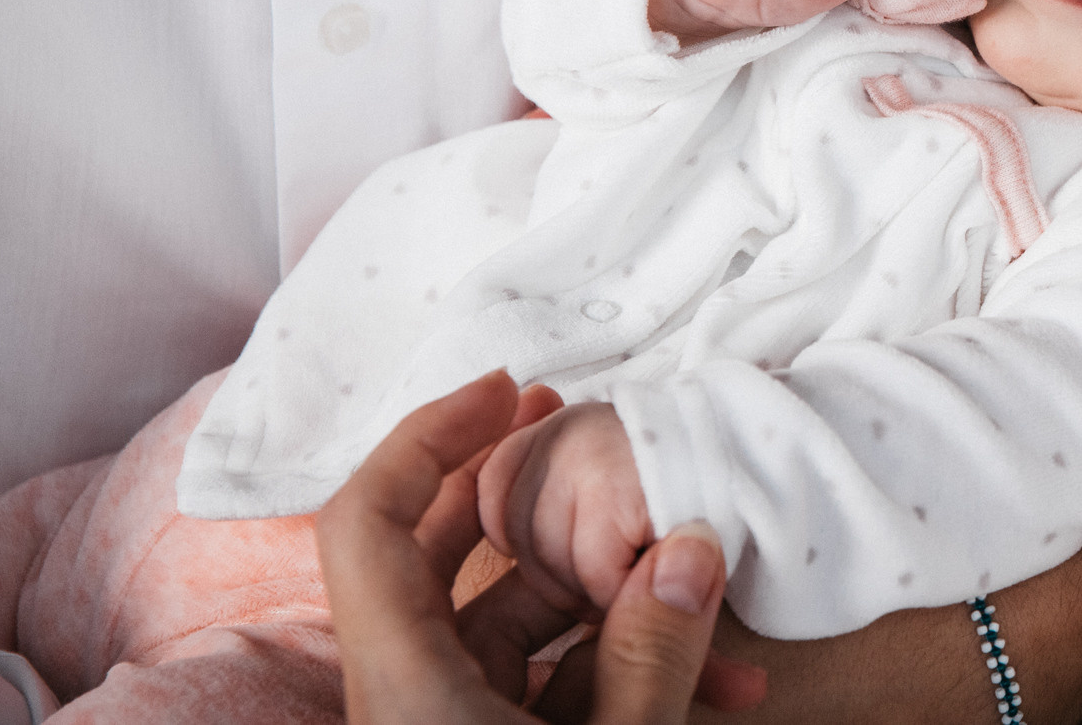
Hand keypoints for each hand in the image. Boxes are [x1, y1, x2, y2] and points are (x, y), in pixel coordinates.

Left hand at [316, 371, 765, 723]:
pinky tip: (714, 682)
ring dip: (603, 597)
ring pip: (508, 623)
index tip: (507, 389)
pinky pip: (540, 683)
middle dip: (524, 491)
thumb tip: (693, 550)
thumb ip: (652, 654)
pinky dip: (612, 668)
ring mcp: (446, 722)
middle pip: (438, 555)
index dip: (427, 436)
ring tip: (697, 576)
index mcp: (405, 684)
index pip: (367, 522)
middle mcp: (408, 695)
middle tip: (582, 430)